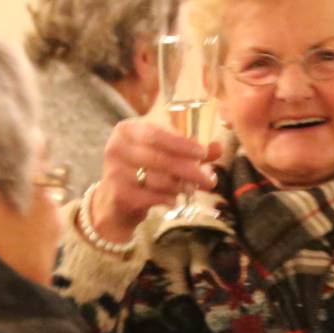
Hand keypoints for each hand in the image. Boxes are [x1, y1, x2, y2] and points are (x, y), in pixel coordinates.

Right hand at [90, 118, 220, 240]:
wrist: (116, 202)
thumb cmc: (143, 171)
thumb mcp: (162, 154)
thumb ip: (189, 150)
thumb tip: (219, 147)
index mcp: (126, 130)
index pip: (157, 133)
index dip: (183, 144)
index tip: (203, 152)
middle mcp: (116, 148)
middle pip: (160, 158)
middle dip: (189, 169)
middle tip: (209, 179)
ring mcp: (115, 172)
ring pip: (158, 179)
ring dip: (181, 185)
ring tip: (192, 189)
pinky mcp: (119, 195)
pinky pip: (153, 196)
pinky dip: (169, 198)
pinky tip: (174, 200)